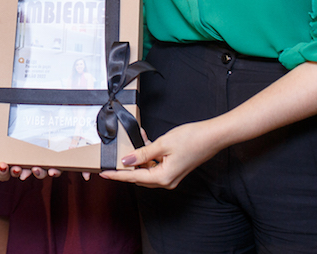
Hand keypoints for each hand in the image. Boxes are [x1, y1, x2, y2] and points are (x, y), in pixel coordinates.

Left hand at [99, 120, 218, 188]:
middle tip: (111, 161)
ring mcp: (171, 176)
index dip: (117, 175)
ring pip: (147, 170)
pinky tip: (144, 140)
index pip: (134, 178)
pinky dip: (148, 154)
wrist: (212, 136)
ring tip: (131, 143)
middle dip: (125, 168)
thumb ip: (142, 154)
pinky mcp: (174, 168)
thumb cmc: (191, 139)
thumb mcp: (162, 144)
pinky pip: (155, 164)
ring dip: (138, 158)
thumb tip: (126, 161)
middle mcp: (167, 180)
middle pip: (139, 177)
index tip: (104, 174)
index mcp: (163, 177)